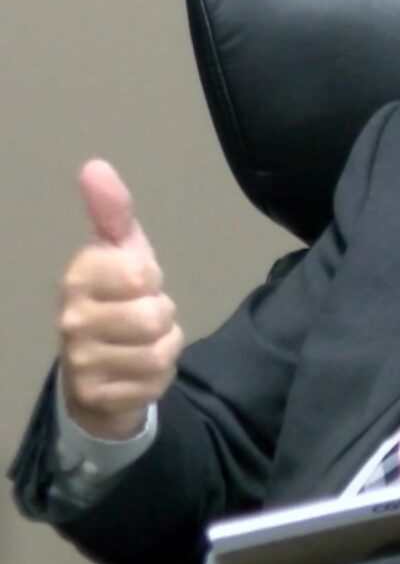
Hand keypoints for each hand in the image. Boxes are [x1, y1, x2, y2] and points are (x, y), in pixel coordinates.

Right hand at [58, 159, 183, 439]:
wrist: (99, 368)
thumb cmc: (116, 298)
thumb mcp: (122, 250)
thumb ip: (113, 211)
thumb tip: (95, 166)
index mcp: (79, 277)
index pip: (141, 272)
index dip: (151, 277)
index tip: (136, 282)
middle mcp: (71, 319)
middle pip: (155, 314)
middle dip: (162, 315)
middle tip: (143, 317)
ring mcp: (80, 361)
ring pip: (159, 350)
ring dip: (164, 347)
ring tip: (142, 343)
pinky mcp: (96, 397)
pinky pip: (155, 383)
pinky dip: (157, 377)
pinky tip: (136, 372)